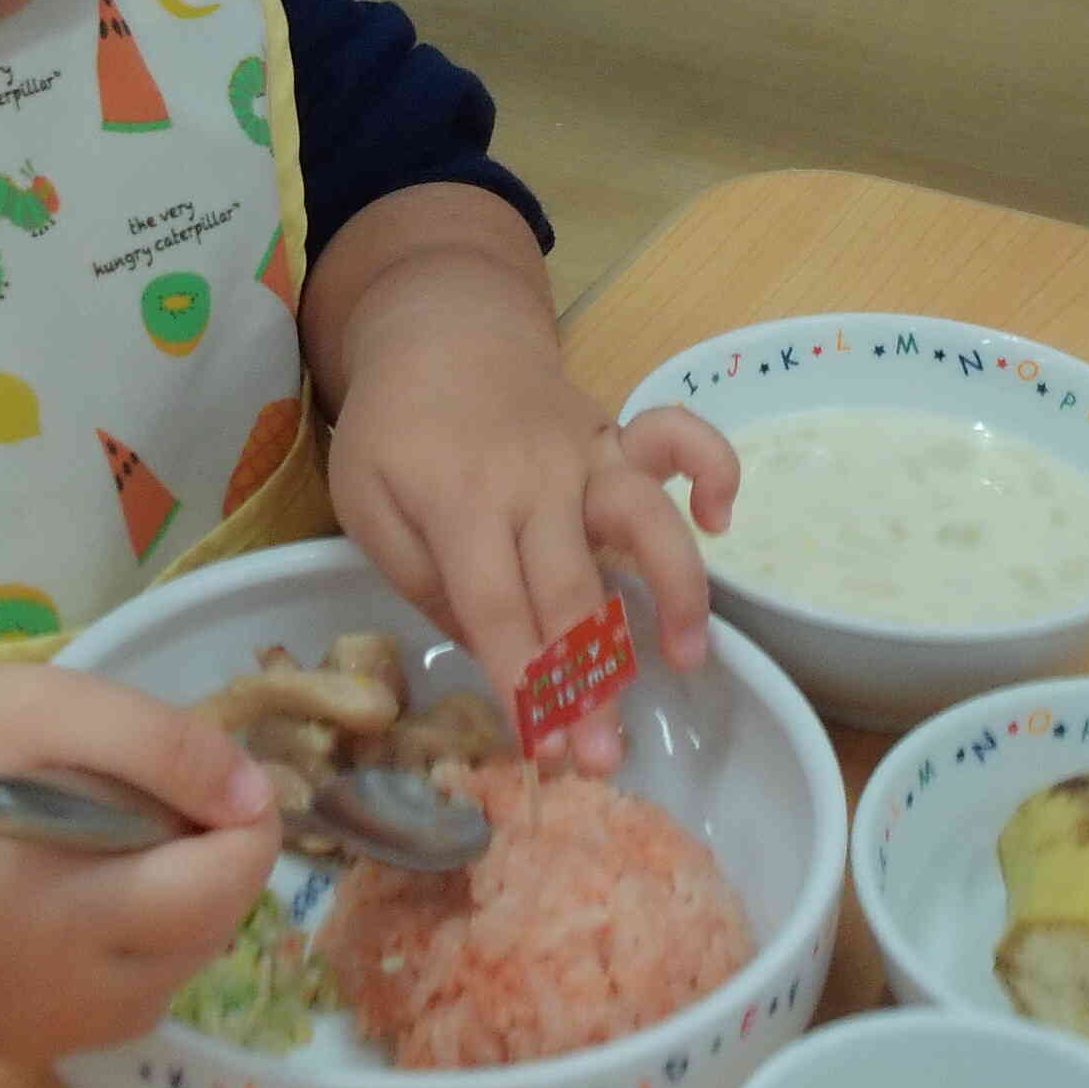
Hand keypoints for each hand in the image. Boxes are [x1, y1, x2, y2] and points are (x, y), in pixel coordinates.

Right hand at [0, 666, 279, 1062]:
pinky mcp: (13, 1043)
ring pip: (171, 979)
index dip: (249, 826)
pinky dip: (132, 948)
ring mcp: (35, 1035)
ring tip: (123, 841)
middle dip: (214, 864)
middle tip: (161, 796)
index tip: (222, 773)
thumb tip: (255, 798)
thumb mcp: (44, 707)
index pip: (220, 890)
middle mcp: (58, 1003)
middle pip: (205, 938)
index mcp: (65, 919)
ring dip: (181, 912)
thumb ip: (162, 748)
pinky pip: (119, 1003)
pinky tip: (85, 889)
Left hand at [327, 319, 739, 775]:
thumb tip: (488, 642)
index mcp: (459, 501)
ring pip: (644, 519)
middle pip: (570, 588)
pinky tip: (721, 520)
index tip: (546, 747)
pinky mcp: (617, 435)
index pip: (498, 607)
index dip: (526, 682)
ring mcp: (584, 452)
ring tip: (687, 657)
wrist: (439, 330)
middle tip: (605, 758)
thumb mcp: (367, 505)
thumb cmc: (395, 430)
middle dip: (591, 678)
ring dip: (674, 590)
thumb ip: (421, 578)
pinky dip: (713, 467)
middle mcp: (533, 479)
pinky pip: (679, 438)